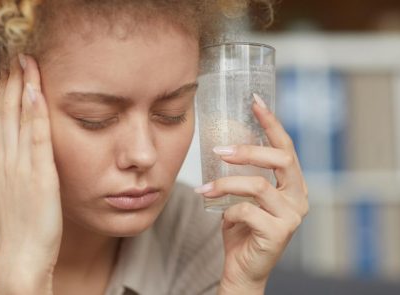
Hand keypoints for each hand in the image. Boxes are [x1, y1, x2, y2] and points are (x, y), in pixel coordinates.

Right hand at [0, 55, 61, 293]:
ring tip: (25, 62)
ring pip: (19, 120)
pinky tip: (36, 92)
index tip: (5, 72)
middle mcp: (8, 161)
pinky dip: (36, 114)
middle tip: (15, 56)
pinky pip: (38, 139)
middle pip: (7, 114)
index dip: (2, 94)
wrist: (22, 258)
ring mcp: (23, 168)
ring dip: (22, 88)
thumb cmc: (15, 229)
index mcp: (1, 164)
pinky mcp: (41, 176)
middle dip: (10, 83)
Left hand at [195, 96, 308, 293]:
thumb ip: (244, 173)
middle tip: (220, 149)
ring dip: (225, 183)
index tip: (255, 101)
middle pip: (281, 160)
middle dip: (248, 151)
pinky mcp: (278, 233)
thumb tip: (225, 143)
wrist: (243, 268)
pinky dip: (228, 211)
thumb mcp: (244, 196)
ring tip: (205, 188)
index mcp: (293, 184)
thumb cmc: (242, 228)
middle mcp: (299, 197)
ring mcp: (292, 216)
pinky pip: (247, 211)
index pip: (286, 147)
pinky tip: (222, 218)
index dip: (272, 123)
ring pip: (258, 186)